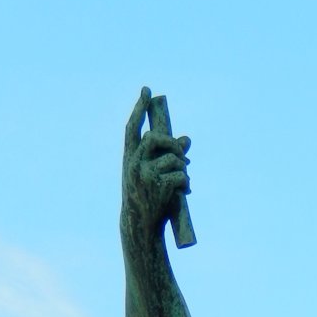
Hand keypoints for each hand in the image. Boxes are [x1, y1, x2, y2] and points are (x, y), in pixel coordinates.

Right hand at [121, 86, 190, 241]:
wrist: (141, 226)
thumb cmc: (147, 199)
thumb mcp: (151, 175)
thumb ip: (166, 156)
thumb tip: (187, 138)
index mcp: (128, 158)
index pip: (132, 128)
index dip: (139, 108)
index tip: (147, 90)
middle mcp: (133, 163)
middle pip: (155, 138)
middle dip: (171, 143)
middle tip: (181, 153)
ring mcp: (145, 175)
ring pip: (174, 159)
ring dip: (183, 169)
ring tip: (183, 181)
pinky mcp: (159, 186)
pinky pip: (181, 175)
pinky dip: (187, 183)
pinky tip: (186, 192)